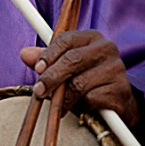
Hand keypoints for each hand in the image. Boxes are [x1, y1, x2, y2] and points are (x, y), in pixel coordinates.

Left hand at [20, 29, 139, 126]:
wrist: (118, 100)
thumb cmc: (88, 78)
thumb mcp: (66, 66)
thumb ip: (46, 59)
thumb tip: (24, 54)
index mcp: (92, 37)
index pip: (66, 39)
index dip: (48, 54)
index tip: (37, 69)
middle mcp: (106, 48)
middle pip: (72, 60)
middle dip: (51, 77)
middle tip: (39, 91)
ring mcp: (116, 68)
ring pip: (79, 83)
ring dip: (63, 97)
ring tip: (58, 106)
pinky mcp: (120, 89)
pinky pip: (92, 98)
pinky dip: (82, 106)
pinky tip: (80, 108)